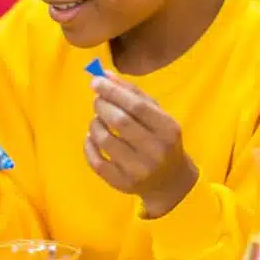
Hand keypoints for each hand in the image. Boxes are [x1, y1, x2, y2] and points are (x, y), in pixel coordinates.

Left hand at [87, 72, 197, 217]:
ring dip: (94, 124)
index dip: (113, 91)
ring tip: (97, 120)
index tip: (96, 82)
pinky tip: (92, 138)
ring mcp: (139, 170)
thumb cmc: (162, 140)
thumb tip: (104, 75)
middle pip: (120, 121)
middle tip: (97, 101)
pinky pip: (96, 162)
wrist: (170, 180)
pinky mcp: (123, 184)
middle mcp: (155, 151)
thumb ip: (133, 93)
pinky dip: (89, 145)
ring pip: (105, 141)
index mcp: (168, 129)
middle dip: (102, 106)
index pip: (137, 106)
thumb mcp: (157, 114)